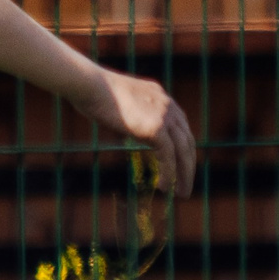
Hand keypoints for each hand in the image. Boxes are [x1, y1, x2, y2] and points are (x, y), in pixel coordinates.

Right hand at [74, 68, 197, 196]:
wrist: (90, 85)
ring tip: (182, 194)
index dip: (181, 147)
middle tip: (186, 184)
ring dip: (184, 175)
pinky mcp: (156, 128)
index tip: (180, 164)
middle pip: (187, 140)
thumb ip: (128, 117)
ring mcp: (164, 116)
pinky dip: (169, 174)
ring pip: (182, 151)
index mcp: (160, 97)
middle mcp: (168, 105)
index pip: (180, 126)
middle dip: (188, 165)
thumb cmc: (94, 92)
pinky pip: (168, 157)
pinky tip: (165, 187)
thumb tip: (123, 133)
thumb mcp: (119, 103)